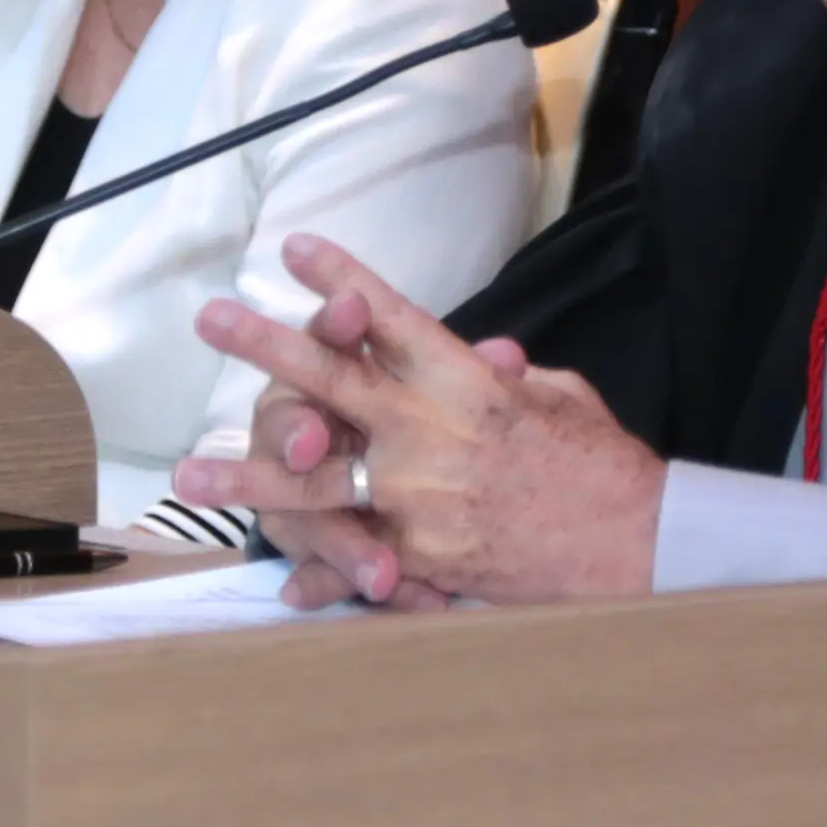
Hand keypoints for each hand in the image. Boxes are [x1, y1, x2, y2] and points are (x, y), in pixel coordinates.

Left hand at [181, 236, 665, 601]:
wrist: (636, 543)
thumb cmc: (602, 466)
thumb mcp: (560, 400)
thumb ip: (512, 378)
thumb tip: (489, 357)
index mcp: (466, 381)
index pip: (391, 317)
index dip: (341, 278)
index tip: (295, 248)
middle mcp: (431, 429)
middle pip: (332, 378)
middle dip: (266, 345)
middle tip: (210, 319)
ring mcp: (419, 494)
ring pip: (315, 478)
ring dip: (249, 471)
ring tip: (190, 470)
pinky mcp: (424, 555)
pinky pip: (357, 558)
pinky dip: (319, 573)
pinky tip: (278, 578)